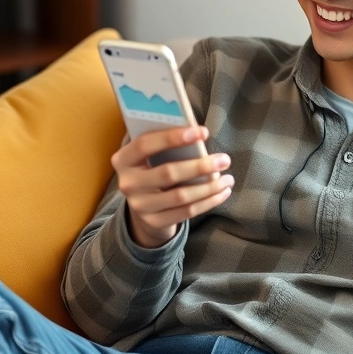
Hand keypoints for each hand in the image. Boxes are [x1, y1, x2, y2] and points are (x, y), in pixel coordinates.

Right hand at [111, 126, 232, 248]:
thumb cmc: (153, 167)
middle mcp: (127, 183)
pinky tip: (223, 192)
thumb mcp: (151, 154)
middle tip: (225, 159)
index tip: (203, 132)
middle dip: (200, 166)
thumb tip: (196, 132)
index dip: (173, 137)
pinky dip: (208, 201)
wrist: (143, 204)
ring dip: (209, 187)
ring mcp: (139, 206)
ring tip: (229, 178)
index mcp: (123, 159)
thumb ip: (165, 143)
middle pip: (168, 173)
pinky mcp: (154, 222)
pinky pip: (186, 212)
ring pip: (181, 196)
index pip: (145, 145)